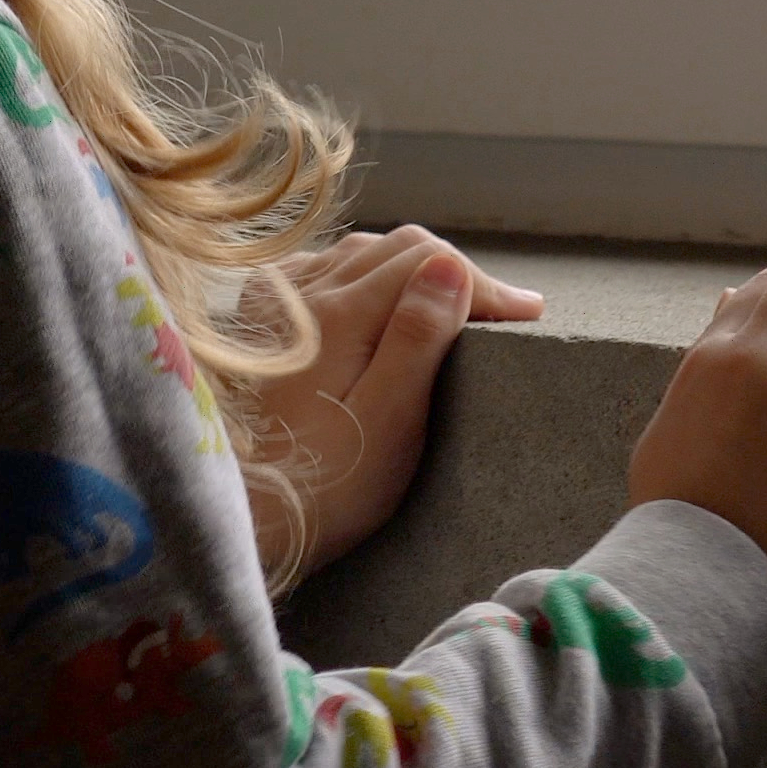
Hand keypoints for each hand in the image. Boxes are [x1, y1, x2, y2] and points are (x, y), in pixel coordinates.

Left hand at [239, 227, 544, 583]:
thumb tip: (452, 266)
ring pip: (359, 253)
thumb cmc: (324, 486)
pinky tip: (371, 300)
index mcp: (342, 313)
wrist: (238, 519)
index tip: (528, 315)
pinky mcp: (260, 325)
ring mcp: (277, 304)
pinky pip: (318, 271)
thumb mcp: (388, 421)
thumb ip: (418, 338)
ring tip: (449, 304)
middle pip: (397, 248)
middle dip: (456, 272)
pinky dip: (359, 275)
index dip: (486, 284)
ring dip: (410, 269)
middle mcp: (305, 292)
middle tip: (502, 311)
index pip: (430, 261)